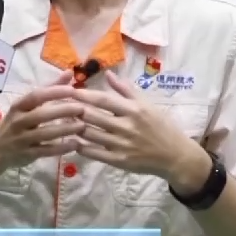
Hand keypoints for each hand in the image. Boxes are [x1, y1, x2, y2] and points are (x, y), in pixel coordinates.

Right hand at [0, 73, 87, 169]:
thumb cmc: (15, 122)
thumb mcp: (27, 105)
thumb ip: (49, 89)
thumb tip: (70, 73)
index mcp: (18, 106)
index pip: (36, 96)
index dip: (54, 92)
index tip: (72, 90)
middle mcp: (18, 121)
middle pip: (41, 114)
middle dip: (62, 111)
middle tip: (82, 108)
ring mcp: (21, 139)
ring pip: (44, 133)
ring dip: (64, 129)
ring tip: (83, 126)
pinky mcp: (27, 154)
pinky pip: (45, 151)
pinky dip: (61, 148)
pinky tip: (75, 144)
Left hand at [71, 71, 208, 187]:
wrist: (176, 156)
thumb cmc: (161, 127)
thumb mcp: (147, 105)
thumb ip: (126, 90)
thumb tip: (109, 74)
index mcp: (134, 110)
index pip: (103, 100)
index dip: (83, 95)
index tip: (68, 90)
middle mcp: (126, 127)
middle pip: (92, 116)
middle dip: (74, 110)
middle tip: (59, 105)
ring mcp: (121, 145)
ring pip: (89, 134)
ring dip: (74, 127)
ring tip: (63, 121)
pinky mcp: (119, 161)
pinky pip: (94, 153)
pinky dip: (81, 146)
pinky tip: (74, 141)